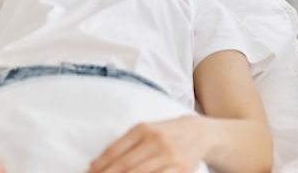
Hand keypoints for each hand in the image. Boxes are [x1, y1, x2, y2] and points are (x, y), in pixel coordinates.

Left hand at [88, 116, 208, 172]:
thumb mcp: (147, 130)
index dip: (101, 165)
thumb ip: (125, 144)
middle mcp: (156, 141)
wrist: (199, 133)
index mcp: (144, 129)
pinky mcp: (180, 170)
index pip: (116, 150)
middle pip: (125, 165)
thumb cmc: (166, 132)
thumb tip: (97, 163)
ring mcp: (169, 156)